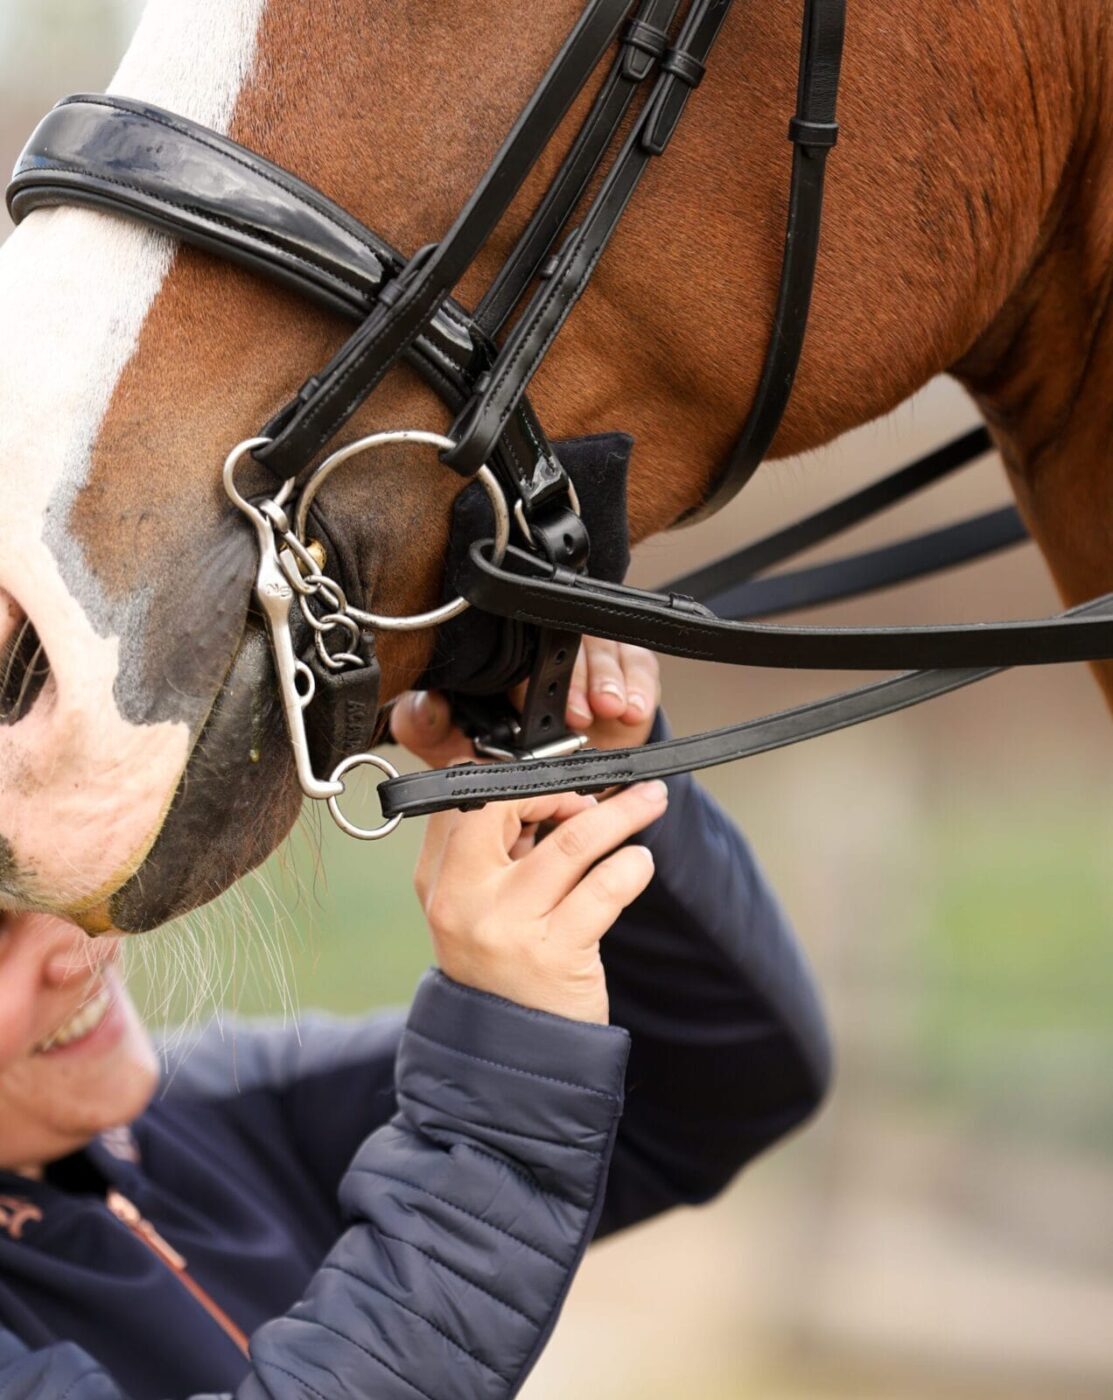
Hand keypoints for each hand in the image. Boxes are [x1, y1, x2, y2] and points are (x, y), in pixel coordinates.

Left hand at [391, 637, 660, 764]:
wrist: (559, 785)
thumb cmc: (498, 757)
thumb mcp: (450, 745)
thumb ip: (426, 724)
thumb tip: (426, 701)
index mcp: (505, 657)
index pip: (516, 645)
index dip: (527, 672)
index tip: (531, 702)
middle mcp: (548, 647)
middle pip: (569, 640)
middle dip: (578, 677)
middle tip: (581, 710)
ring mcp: (591, 655)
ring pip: (606, 648)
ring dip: (609, 679)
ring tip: (609, 708)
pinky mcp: (628, 667)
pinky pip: (639, 662)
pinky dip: (640, 684)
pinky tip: (633, 708)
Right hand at [414, 779, 667, 1022]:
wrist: (507, 1057)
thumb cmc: (502, 970)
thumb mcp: (478, 909)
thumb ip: (501, 854)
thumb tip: (559, 792)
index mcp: (438, 880)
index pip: (466, 800)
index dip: (515, 781)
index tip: (555, 787)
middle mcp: (464, 899)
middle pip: (506, 808)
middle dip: (561, 791)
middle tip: (595, 799)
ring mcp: (508, 927)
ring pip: (571, 842)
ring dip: (621, 814)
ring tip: (649, 801)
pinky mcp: (555, 954)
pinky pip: (606, 887)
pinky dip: (633, 865)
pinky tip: (640, 863)